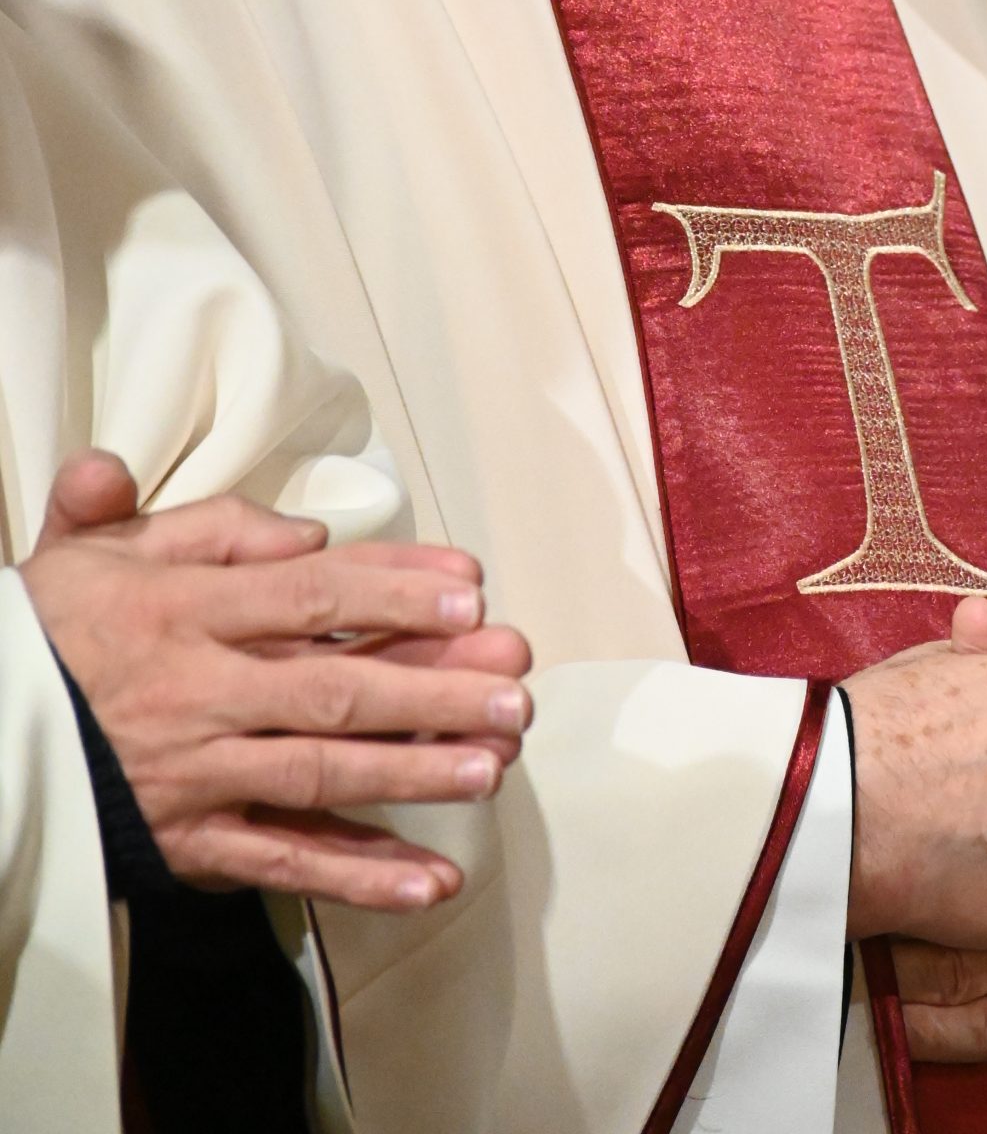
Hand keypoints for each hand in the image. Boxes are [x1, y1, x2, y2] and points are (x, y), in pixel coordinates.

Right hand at [20, 451, 533, 912]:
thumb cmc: (56, 629)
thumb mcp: (105, 548)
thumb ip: (205, 524)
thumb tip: (302, 530)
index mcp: (184, 612)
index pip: (307, 596)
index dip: (392, 592)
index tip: (470, 592)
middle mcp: (198, 694)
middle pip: (331, 691)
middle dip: (429, 690)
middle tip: (512, 686)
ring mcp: (197, 775)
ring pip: (318, 777)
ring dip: (411, 774)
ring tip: (493, 765)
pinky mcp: (191, 844)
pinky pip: (283, 863)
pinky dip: (357, 876)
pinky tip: (429, 879)